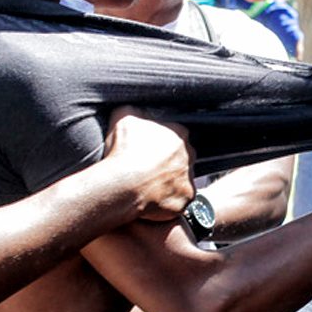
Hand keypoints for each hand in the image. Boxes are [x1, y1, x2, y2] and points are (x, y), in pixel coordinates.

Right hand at [100, 107, 194, 221]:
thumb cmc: (122, 151)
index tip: (146, 150)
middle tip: (147, 168)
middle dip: (167, 162)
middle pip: (181, 157)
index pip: (174, 135)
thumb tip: (136, 110)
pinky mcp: (186, 199)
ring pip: (181, 178)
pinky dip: (167, 201)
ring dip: (168, 181)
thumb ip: (135, 111)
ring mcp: (189, 178)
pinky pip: (179, 199)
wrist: (122, 185)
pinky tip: (152, 199)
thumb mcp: (123, 116)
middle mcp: (190, 155)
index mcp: (179, 133)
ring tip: (147, 185)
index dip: (159, 142)